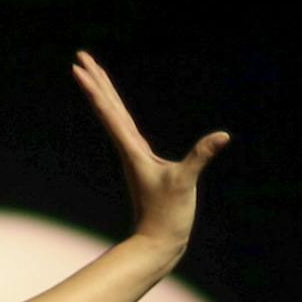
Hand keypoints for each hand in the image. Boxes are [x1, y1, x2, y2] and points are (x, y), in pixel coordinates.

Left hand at [72, 49, 228, 247]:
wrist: (158, 243)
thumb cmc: (168, 216)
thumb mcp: (184, 184)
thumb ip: (200, 158)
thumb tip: (221, 137)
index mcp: (132, 150)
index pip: (110, 112)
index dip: (96, 88)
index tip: (80, 67)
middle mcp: (128, 149)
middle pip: (108, 108)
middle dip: (95, 82)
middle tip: (80, 58)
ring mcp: (134, 156)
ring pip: (114, 117)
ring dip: (104, 95)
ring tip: (93, 75)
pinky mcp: (143, 163)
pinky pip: (126, 130)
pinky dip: (118, 114)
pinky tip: (116, 110)